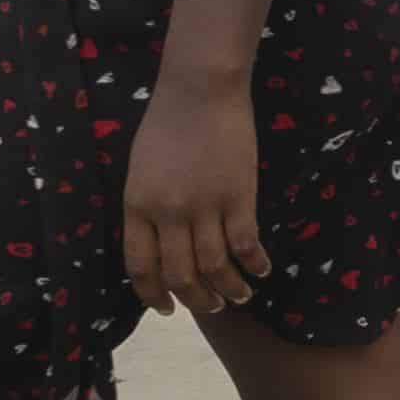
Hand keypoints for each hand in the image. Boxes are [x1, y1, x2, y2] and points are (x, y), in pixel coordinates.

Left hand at [123, 70, 271, 316]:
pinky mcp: (238, 196)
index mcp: (138, 206)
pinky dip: (255, 264)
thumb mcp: (140, 170)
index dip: (153, 295)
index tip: (166, 309)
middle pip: (181, 275)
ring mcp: (205, 206)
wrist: (200, 90)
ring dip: (229, 290)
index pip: (141, 267)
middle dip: (197, 300)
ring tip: (239, 296)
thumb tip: (162, 245)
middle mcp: (168, 213)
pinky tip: (261, 269)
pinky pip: (246, 244)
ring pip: (215, 267)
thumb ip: (147, 208)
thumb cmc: (167, 124)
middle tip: (210, 306)